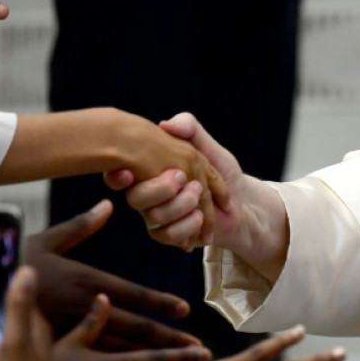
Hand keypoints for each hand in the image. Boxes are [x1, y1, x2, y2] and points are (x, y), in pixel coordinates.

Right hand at [25, 199, 202, 349]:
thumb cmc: (12, 262)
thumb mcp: (47, 239)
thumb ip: (81, 226)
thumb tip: (107, 205)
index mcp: (85, 281)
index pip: (132, 295)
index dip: (160, 303)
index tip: (185, 310)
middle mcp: (84, 309)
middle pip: (134, 329)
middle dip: (169, 339)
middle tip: (199, 349)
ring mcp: (72, 332)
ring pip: (120, 351)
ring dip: (154, 359)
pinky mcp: (60, 348)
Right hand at [110, 113, 289, 280]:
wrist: (242, 202)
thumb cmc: (224, 171)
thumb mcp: (208, 145)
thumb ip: (190, 129)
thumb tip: (165, 124)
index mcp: (151, 169)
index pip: (119, 174)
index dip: (117, 176)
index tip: (127, 173)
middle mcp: (148, 193)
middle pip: (137, 198)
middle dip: (164, 189)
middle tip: (187, 180)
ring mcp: (156, 216)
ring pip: (155, 217)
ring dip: (183, 205)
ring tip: (201, 200)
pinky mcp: (168, 234)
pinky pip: (167, 235)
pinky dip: (189, 225)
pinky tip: (200, 218)